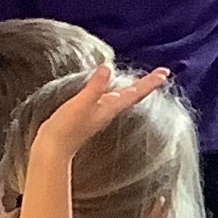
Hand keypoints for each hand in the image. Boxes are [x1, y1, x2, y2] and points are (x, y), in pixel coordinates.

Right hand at [31, 63, 170, 162]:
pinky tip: (114, 91)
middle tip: (162, 73)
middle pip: (133, 95)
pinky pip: (110, 100)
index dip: (149, 82)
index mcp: (109, 108)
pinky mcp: (90, 114)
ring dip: (135, 88)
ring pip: (123, 98)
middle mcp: (108, 111)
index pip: (134, 93)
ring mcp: (100, 114)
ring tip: (145, 80)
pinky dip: (117, 92)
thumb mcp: (80, 104)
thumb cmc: (66, 127)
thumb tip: (107, 68)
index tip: (165, 73)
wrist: (53, 149)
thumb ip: (94, 87)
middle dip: (147, 84)